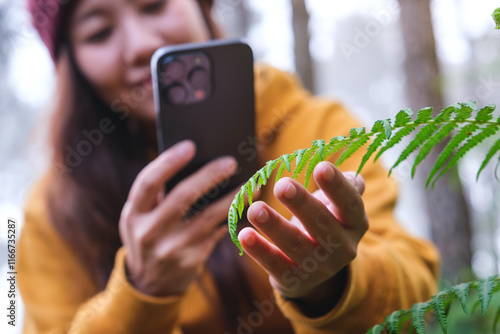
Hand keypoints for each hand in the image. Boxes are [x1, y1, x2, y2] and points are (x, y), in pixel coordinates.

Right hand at [119, 140, 237, 296]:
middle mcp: (149, 232)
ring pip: (210, 216)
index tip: (190, 145)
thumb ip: (158, 194)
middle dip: (210, 176)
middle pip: (183, 196)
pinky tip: (245, 205)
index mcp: (133, 214)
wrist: (149, 283)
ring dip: (234, 198)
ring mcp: (171, 249)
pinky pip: (217, 232)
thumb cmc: (149, 234)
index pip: (148, 182)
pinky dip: (232, 216)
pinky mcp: (191, 261)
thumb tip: (199, 163)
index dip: (168, 162)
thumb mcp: (140, 216)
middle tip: (231, 161)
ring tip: (252, 184)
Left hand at [239, 162, 367, 315]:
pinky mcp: (294, 280)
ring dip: (274, 226)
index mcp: (355, 224)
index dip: (337, 186)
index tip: (321, 167)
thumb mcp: (339, 206)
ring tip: (255, 209)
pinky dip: (259, 250)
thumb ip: (346, 187)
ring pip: (295, 245)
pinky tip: (244, 235)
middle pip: (321, 224)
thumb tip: (349, 175)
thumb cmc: (326, 221)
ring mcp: (319, 267)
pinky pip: (275, 264)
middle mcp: (342, 248)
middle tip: (282, 186)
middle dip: (301, 204)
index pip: (350, 204)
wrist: (318, 269)